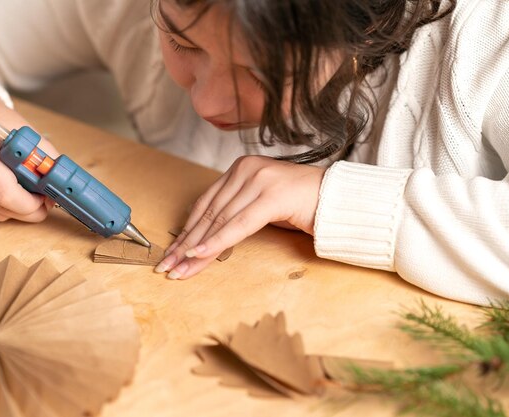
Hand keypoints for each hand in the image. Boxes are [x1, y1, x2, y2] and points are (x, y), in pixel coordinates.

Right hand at [0, 93, 58, 221]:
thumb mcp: (25, 134)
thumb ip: (45, 158)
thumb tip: (59, 188)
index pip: (7, 192)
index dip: (32, 203)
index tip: (45, 198)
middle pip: (1, 207)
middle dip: (28, 212)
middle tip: (41, 205)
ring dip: (15, 212)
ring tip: (24, 196)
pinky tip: (4, 195)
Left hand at [155, 155, 325, 278]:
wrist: (341, 199)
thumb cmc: (303, 205)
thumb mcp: (262, 207)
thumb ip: (238, 213)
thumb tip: (207, 237)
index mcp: (241, 169)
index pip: (206, 204)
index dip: (186, 230)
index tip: (172, 252)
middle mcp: (247, 170)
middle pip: (208, 212)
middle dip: (185, 243)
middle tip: (167, 266)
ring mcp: (259, 180)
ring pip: (219, 220)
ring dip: (196, 248)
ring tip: (179, 268)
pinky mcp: (271, 195)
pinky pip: (238, 225)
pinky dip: (217, 242)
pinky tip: (199, 254)